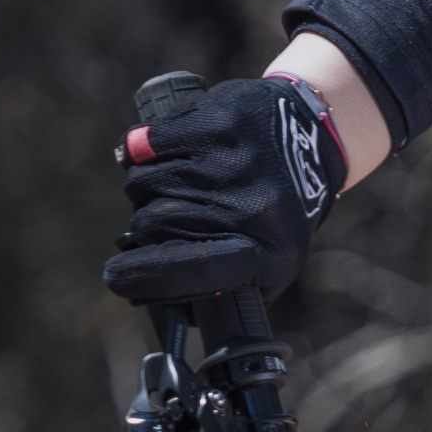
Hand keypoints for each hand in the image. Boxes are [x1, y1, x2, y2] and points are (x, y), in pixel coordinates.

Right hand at [106, 74, 347, 306]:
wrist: (311, 135)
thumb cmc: (276, 211)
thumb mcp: (267, 264)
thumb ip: (219, 291)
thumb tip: (164, 310)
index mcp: (265, 255)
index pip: (185, 272)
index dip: (141, 278)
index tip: (120, 277)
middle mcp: (253, 207)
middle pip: (154, 225)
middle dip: (145, 228)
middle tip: (161, 220)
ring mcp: (237, 160)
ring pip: (145, 183)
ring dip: (145, 188)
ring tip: (169, 185)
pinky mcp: (222, 121)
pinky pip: (148, 141)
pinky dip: (140, 149)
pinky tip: (152, 152)